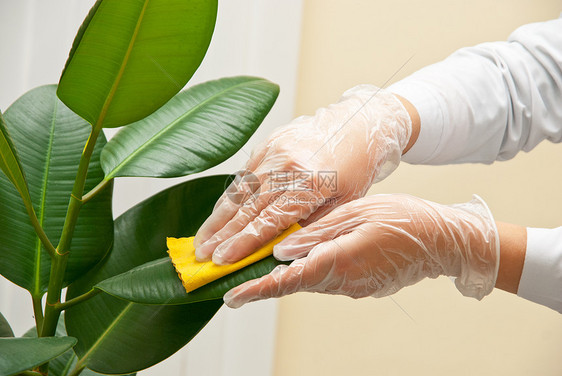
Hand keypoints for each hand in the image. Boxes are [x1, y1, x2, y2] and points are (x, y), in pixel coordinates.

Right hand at [194, 85, 411, 264]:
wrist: (357, 124)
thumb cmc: (355, 168)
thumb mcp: (343, 203)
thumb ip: (310, 223)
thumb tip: (278, 248)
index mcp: (309, 184)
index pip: (268, 221)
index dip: (242, 243)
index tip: (221, 261)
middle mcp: (286, 167)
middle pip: (247, 208)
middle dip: (221, 235)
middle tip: (200, 256)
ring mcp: (274, 152)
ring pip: (239, 191)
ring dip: (218, 218)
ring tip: (200, 240)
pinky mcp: (267, 144)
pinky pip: (243, 175)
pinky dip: (229, 197)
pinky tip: (218, 214)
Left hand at [223, 194, 498, 307]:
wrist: (443, 241)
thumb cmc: (404, 218)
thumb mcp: (357, 213)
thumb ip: (317, 233)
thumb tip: (281, 249)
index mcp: (340, 260)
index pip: (289, 279)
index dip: (257, 289)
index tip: (231, 296)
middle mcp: (344, 281)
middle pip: (294, 284)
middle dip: (263, 284)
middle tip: (235, 281)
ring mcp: (354, 287)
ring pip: (309, 281)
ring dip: (285, 277)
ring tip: (262, 266)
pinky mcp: (362, 287)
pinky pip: (327, 280)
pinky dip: (309, 272)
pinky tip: (303, 259)